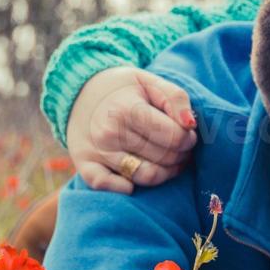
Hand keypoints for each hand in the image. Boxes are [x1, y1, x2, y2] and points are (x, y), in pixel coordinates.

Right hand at [65, 67, 197, 192]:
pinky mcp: (85, 165)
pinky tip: (138, 177)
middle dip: (181, 155)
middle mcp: (109, 133)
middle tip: (182, 150)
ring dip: (166, 173)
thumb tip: (190, 124)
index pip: (174, 137)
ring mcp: (97, 151)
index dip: (189, 139)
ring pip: (146, 176)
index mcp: (127, 110)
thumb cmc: (123, 89)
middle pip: (164, 157)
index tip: (188, 135)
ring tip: (170, 162)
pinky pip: (109, 186)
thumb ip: (175, 98)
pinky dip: (127, 187)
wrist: (79, 91)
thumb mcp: (150, 82)